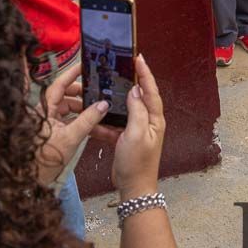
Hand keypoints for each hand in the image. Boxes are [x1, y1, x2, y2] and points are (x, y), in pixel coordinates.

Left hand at [35, 61, 116, 184]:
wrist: (34, 179)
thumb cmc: (46, 158)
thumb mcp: (72, 137)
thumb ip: (89, 119)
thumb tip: (103, 104)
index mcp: (45, 109)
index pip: (59, 85)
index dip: (72, 74)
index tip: (84, 66)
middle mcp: (45, 112)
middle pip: (65, 95)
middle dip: (82, 94)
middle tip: (96, 93)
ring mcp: (49, 122)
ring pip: (68, 108)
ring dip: (83, 109)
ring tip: (98, 111)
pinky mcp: (53, 132)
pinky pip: (69, 120)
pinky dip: (80, 120)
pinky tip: (92, 124)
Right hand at [113, 54, 165, 196]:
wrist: (133, 188)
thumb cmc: (138, 163)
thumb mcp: (137, 134)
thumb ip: (137, 111)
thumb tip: (135, 91)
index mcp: (155, 119)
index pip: (150, 91)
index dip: (145, 74)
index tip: (138, 58)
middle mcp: (147, 122)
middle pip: (138, 97)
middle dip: (129, 82)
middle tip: (121, 67)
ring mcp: (136, 131)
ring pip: (123, 110)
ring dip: (112, 102)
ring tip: (102, 88)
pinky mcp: (124, 139)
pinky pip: (113, 125)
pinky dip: (103, 122)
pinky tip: (92, 117)